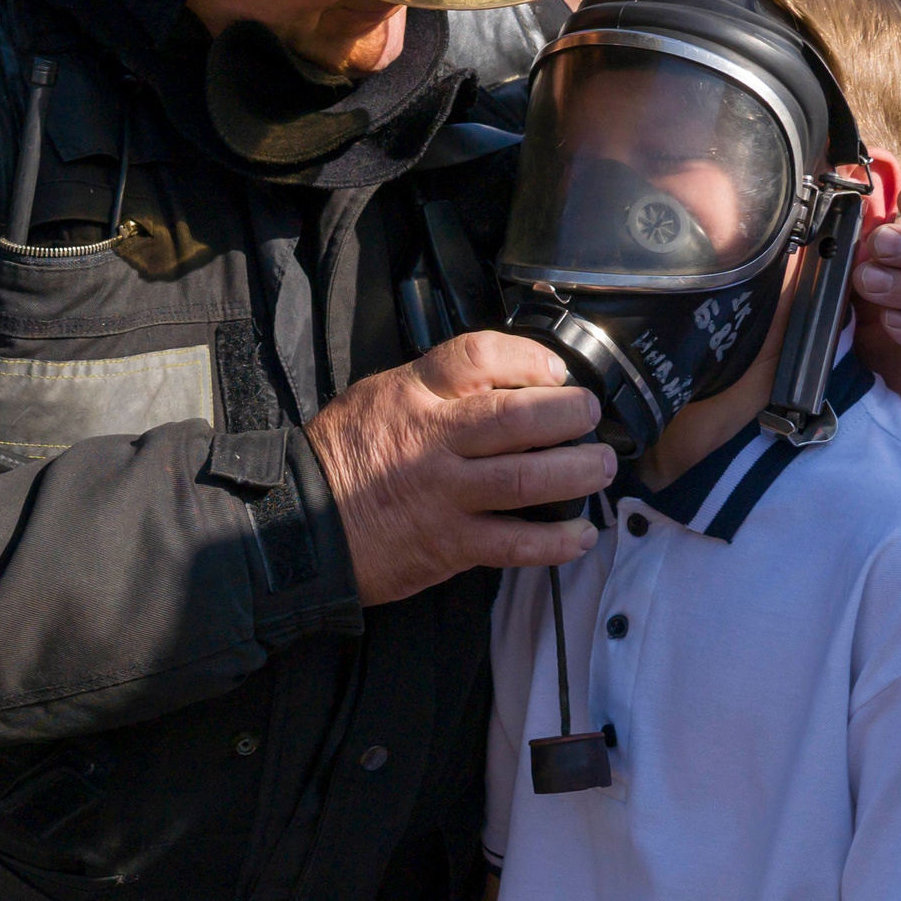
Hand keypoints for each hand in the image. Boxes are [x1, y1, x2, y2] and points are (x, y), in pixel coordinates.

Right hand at [305, 332, 615, 606]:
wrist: (301, 526)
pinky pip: (514, 544)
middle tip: (590, 415)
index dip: (527, 359)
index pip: (477, 357)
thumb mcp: (378, 396)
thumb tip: (500, 380)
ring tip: (600, 467)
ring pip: (526, 480)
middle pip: (515, 418)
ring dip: (576, 473)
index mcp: (413, 395)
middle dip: (568, 415)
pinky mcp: (449, 544)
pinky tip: (580, 534)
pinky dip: (555, 541)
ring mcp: (444, 494)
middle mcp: (432, 441)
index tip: (555, 372)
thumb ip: (433, 387)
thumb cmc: (342, 458)